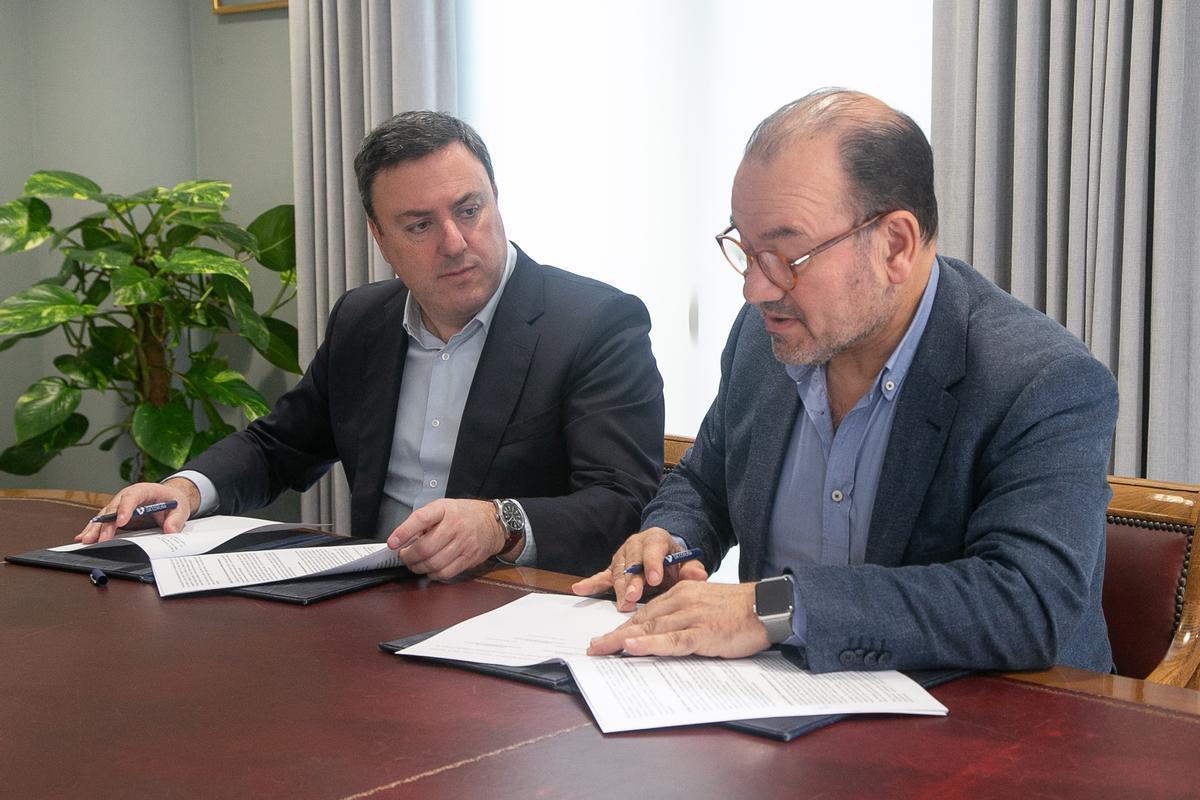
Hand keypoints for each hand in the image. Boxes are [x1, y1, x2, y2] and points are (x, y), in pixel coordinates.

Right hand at [76, 478, 199, 543]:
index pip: (132, 497)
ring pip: (104, 516)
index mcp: (143, 490)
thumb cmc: (172, 501)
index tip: (121, 522)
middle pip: (113, 509)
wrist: (168, 498)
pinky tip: (83, 537)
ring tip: (86, 540)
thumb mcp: (180, 508)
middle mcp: (127, 496)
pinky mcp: (116, 515)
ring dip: (95, 528)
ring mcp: (119, 505)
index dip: (125, 509)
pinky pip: (103, 522)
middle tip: (100, 539)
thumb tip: (170, 530)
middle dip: (105, 524)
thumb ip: (176, 519)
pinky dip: (94, 530)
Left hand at [386, 498, 508, 580]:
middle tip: (404, 556)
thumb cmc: (464, 514)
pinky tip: (430, 569)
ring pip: (434, 563)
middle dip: (409, 556)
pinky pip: (446, 573)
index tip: (392, 543)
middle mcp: (455, 525)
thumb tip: (404, 538)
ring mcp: (464, 543)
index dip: (404, 531)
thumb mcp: (443, 507)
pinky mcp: (468, 558)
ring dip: (418, 567)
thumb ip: (425, 520)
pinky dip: (433, 574)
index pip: (421, 519)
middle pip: (425, 547)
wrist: (493, 523)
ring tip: (415, 564)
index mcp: (445, 509)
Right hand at [571, 527, 707, 611]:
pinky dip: (592, 583)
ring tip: (624, 603)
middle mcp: (635, 544)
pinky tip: (580, 588)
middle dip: (633, 580)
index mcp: (655, 539)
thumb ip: (693, 569)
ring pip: (619, 572)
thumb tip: (699, 575)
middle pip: (633, 562)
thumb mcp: (688, 562)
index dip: (653, 563)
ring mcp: (622, 557)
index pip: (653, 549)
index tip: (655, 579)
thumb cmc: (675, 562)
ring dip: (620, 588)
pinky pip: (602, 576)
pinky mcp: (613, 569)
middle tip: (635, 596)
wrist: (664, 555)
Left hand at [586, 581, 767, 657]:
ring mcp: (692, 617)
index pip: (647, 612)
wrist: (769, 607)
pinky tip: (632, 647)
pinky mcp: (703, 633)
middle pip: (642, 620)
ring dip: (623, 640)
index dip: (624, 626)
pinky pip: (672, 641)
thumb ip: (687, 615)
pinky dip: (650, 645)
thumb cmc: (741, 610)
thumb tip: (668, 634)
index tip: (608, 637)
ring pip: (651, 630)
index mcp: (683, 593)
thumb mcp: (707, 605)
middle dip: (615, 635)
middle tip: (594, 647)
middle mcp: (682, 601)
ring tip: (602, 649)